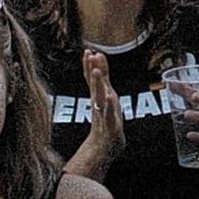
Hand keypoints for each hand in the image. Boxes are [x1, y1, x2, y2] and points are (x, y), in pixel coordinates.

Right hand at [82, 49, 124, 165]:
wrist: (103, 147)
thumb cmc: (106, 120)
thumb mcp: (105, 97)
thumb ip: (102, 80)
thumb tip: (97, 60)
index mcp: (98, 96)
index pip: (92, 79)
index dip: (89, 65)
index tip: (87, 51)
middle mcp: (99, 103)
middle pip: (95, 84)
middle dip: (92, 69)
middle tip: (89, 54)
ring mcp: (104, 113)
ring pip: (100, 96)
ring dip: (97, 83)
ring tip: (95, 70)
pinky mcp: (110, 124)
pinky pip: (109, 113)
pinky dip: (108, 105)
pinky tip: (109, 97)